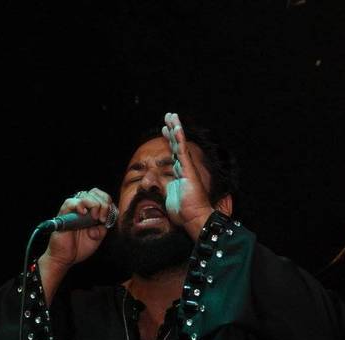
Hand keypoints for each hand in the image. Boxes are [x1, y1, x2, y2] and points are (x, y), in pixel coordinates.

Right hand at [40, 188, 113, 270]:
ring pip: (85, 195)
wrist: (65, 258)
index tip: (108, 218)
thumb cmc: (79, 247)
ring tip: (94, 218)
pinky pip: (70, 203)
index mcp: (91, 212)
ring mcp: (72, 210)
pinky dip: (79, 205)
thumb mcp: (97, 238)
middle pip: (95, 192)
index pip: (102, 197)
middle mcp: (82, 208)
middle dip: (104, 204)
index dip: (108, 204)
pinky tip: (83, 213)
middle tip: (102, 219)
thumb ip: (102, 228)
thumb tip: (102, 222)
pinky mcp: (63, 214)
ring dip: (94, 204)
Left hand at [162, 113, 214, 238]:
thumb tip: (151, 181)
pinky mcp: (188, 170)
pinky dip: (179, 138)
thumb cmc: (183, 211)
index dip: (169, 140)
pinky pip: (182, 151)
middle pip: (176, 145)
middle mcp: (184, 168)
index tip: (164, 129)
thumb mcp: (167, 196)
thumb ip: (160, 186)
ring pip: (179, 144)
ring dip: (175, 129)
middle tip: (168, 116)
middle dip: (172, 130)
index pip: (173, 153)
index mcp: (179, 174)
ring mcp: (187, 168)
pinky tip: (176, 127)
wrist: (194, 218)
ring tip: (171, 116)